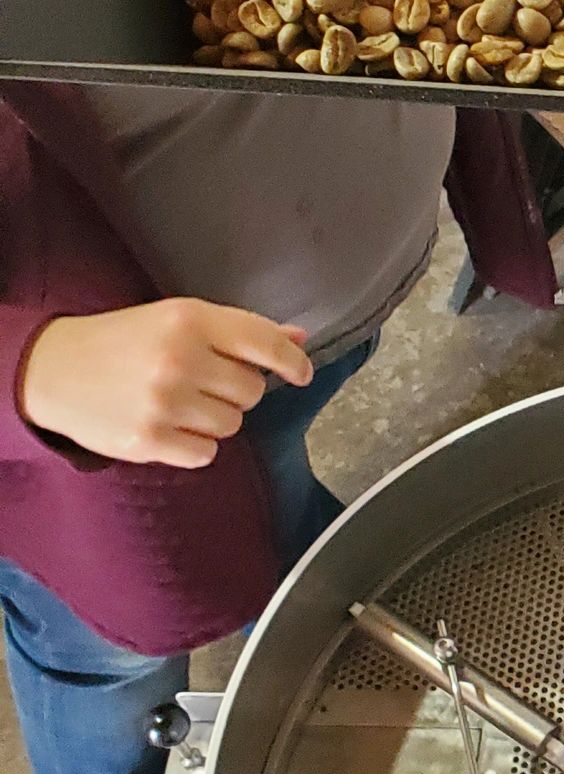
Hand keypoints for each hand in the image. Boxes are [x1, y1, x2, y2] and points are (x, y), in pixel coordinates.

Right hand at [19, 299, 311, 468]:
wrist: (52, 370)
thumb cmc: (124, 341)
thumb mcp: (177, 320)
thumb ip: (239, 330)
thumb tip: (297, 340)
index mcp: (190, 320)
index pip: (265, 343)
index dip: (292, 362)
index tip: (301, 373)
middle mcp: (180, 358)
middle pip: (252, 390)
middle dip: (235, 389)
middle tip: (200, 380)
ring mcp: (164, 402)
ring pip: (232, 424)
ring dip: (215, 417)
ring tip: (179, 401)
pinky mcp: (149, 441)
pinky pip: (206, 453)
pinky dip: (194, 444)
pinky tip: (167, 424)